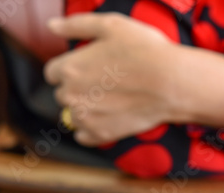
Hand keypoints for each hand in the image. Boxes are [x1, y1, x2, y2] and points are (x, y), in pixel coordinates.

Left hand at [44, 13, 175, 145]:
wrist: (171, 83)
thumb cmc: (145, 52)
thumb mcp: (111, 25)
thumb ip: (76, 24)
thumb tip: (52, 26)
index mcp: (70, 68)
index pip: (52, 73)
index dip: (71, 69)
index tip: (88, 69)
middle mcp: (71, 95)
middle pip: (63, 94)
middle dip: (79, 89)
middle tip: (105, 83)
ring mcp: (86, 117)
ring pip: (73, 115)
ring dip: (86, 109)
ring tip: (111, 100)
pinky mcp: (101, 134)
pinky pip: (83, 136)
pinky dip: (92, 130)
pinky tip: (109, 118)